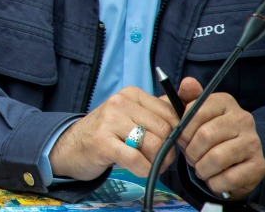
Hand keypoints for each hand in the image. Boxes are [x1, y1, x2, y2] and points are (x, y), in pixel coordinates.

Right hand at [49, 86, 178, 180]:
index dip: (176, 134)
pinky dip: (144, 170)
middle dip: (167, 151)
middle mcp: (120, 102)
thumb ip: (160, 110)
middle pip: (164, 130)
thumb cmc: (108, 134)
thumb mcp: (132, 116)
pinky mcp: (102, 141)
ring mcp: (109, 120)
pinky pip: (137, 160)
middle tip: (157, 159)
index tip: (167, 144)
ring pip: (154, 145)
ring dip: (156, 163)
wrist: (70, 147)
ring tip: (147, 164)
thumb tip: (193, 98)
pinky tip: (138, 169)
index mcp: (131, 93)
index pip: (171, 113)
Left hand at [175, 77, 264, 200]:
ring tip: (200, 168)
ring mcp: (254, 142)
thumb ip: (186, 98)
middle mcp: (243, 119)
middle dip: (191, 152)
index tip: (181, 139)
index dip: (183, 130)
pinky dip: (215, 182)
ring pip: (217, 158)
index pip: (196, 111)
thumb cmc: (206, 133)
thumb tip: (187, 82)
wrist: (233, 160)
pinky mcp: (259, 165)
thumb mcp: (192, 114)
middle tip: (190, 158)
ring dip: (202, 168)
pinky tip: (214, 179)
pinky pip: (230, 177)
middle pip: (206, 136)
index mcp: (224, 102)